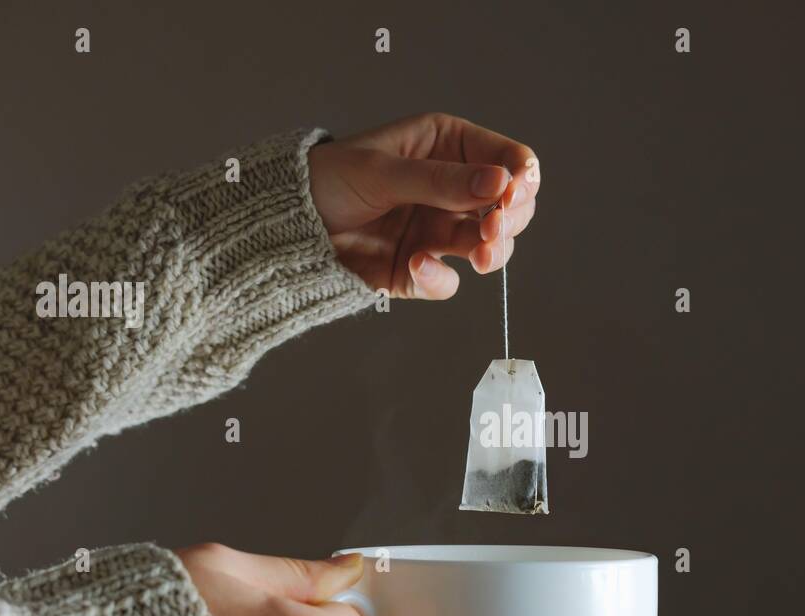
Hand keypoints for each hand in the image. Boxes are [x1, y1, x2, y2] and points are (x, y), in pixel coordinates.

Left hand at [307, 112, 540, 299]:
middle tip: (493, 229)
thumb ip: (441, 181)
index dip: (521, 178)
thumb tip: (500, 183)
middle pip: (512, 206)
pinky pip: (448, 280)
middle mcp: (453, 189)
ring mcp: (439, 230)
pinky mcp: (422, 268)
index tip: (512, 196)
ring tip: (478, 255)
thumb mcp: (382, 171)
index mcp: (449, 146)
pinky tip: (418, 264)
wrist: (283, 226)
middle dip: (510, 219)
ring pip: (491, 246)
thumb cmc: (327, 178)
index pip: (509, 158)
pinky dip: (440, 277)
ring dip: (491, 251)